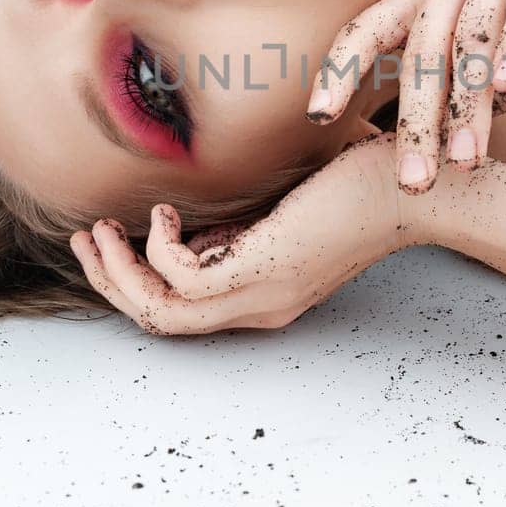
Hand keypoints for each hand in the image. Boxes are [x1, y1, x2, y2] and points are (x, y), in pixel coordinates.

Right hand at [67, 134, 407, 335]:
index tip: (112, 240)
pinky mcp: (264, 267)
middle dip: (109, 282)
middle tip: (86, 239)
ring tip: (103, 229)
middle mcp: (259, 306)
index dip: (134, 283)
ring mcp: (261, 292)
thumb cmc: (365, 185)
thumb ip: (243, 224)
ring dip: (117, 270)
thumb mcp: (288, 211)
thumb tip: (195, 220)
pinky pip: (180, 275)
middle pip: (158, 321)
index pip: (181, 313)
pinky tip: (167, 211)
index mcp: (264, 296)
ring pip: (160, 311)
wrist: (419, 189)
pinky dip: (159, 246)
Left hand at [305, 0, 505, 193]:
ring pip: (473, 34)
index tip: (319, 117)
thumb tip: (399, 171)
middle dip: (418, 121)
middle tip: (414, 180)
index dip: (341, 71)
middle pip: (423, 48)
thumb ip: (437, 108)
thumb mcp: (471, 81)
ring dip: (469, 102)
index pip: (368, 31)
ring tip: (467, 157)